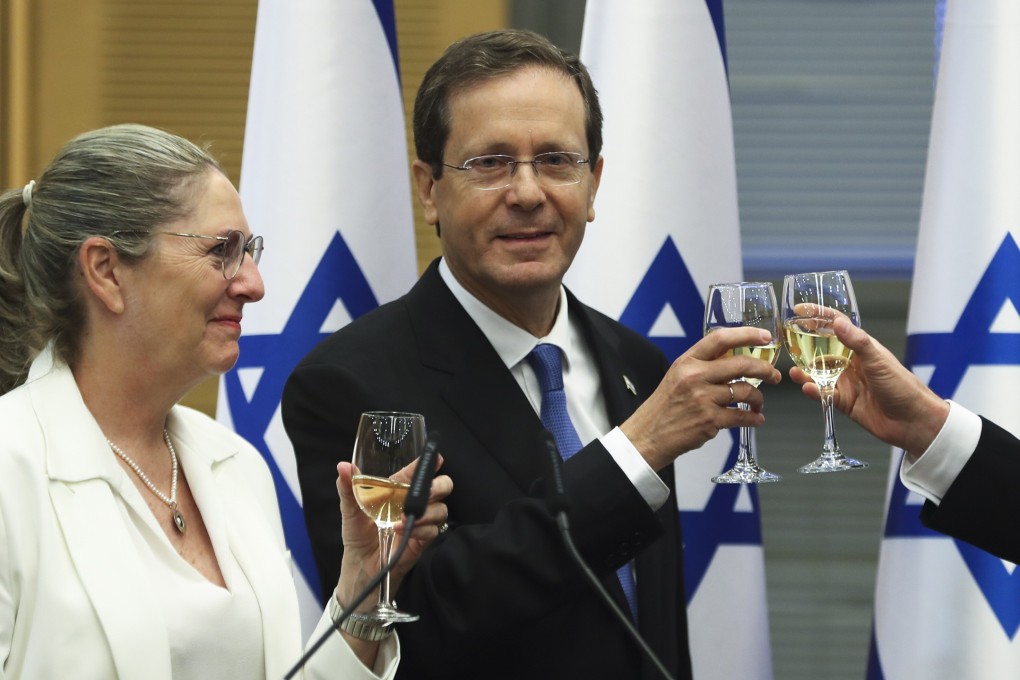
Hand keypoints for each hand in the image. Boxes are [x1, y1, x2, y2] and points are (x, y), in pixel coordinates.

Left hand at [334, 457, 451, 613]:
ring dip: (428, 511)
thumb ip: (348, 487)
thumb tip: (343, 467)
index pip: (418, 471)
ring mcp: (420, 521)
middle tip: (426, 492)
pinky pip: (433, 530)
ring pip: (441, 509)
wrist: (360, 567)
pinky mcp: (422, 540)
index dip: (429, 462)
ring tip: (406, 518)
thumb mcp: (349, 509)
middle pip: (441, 487)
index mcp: (398, 490)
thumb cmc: (357, 535)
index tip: (436, 458)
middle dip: (439, 486)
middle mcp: (412, 503)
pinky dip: (421, 529)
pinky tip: (403, 530)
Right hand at [621, 326, 781, 470]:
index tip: (766, 337)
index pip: (721, 339)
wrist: (648, 435)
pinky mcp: (709, 420)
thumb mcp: (677, 376)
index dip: (748, 335)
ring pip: (745, 391)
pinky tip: (755, 419)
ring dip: (758, 399)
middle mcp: (694, 376)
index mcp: (687, 361)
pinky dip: (753, 418)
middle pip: (741, 364)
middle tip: (773, 375)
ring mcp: (702, 398)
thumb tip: (733, 359)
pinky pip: (742, 416)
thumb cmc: (664, 407)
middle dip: (765, 369)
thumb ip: (702, 366)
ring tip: (758, 404)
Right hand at [788, 316, 948, 456]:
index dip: (819, 316)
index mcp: (861, 348)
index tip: (800, 310)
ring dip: (805, 372)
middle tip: (788, 342)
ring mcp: (846, 382)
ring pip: (818, 373)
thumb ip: (856, 342)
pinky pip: (822, 394)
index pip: (837, 326)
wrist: (912, 422)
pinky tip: (808, 389)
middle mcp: (851, 363)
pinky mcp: (843, 401)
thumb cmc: (902, 386)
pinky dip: (813, 391)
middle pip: (822, 349)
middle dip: (804, 345)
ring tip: (795, 372)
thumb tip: (837, 322)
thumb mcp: (878, 360)